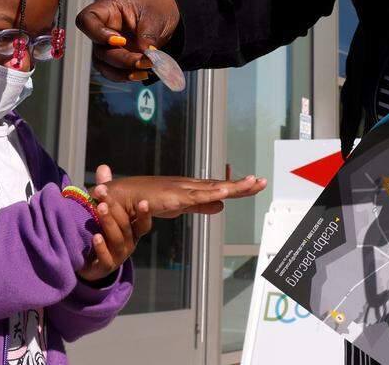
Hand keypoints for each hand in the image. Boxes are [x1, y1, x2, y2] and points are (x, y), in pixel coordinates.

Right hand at [75, 0, 180, 83]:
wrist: (166, 16)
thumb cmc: (156, 8)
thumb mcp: (154, 17)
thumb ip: (147, 36)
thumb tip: (146, 56)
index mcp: (108, 9)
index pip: (87, 20)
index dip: (97, 34)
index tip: (120, 40)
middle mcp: (103, 28)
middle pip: (99, 49)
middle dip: (123, 59)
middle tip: (146, 61)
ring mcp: (107, 45)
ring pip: (104, 64)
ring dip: (124, 71)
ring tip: (146, 69)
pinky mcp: (115, 58)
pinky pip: (113, 72)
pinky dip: (127, 75)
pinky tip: (143, 74)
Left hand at [77, 193, 151, 282]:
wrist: (92, 265)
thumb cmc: (105, 234)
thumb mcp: (107, 212)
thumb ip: (107, 191)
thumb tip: (103, 167)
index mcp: (133, 231)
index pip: (143, 223)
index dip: (144, 213)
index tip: (143, 201)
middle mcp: (129, 244)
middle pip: (126, 226)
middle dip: (115, 209)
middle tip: (104, 195)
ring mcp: (118, 256)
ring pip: (117, 240)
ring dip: (108, 223)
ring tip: (100, 209)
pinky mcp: (105, 267)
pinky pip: (106, 259)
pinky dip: (101, 247)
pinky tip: (95, 236)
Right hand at [91, 164, 266, 218]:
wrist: (125, 197)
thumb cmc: (150, 200)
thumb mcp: (181, 206)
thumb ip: (201, 206)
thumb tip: (222, 205)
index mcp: (194, 189)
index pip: (221, 188)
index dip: (240, 186)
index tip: (257, 184)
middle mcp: (191, 186)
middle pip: (222, 186)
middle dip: (243, 185)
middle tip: (263, 182)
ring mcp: (184, 190)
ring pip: (214, 188)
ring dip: (233, 186)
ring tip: (252, 183)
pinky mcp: (174, 197)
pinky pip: (196, 197)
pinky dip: (210, 193)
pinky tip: (225, 193)